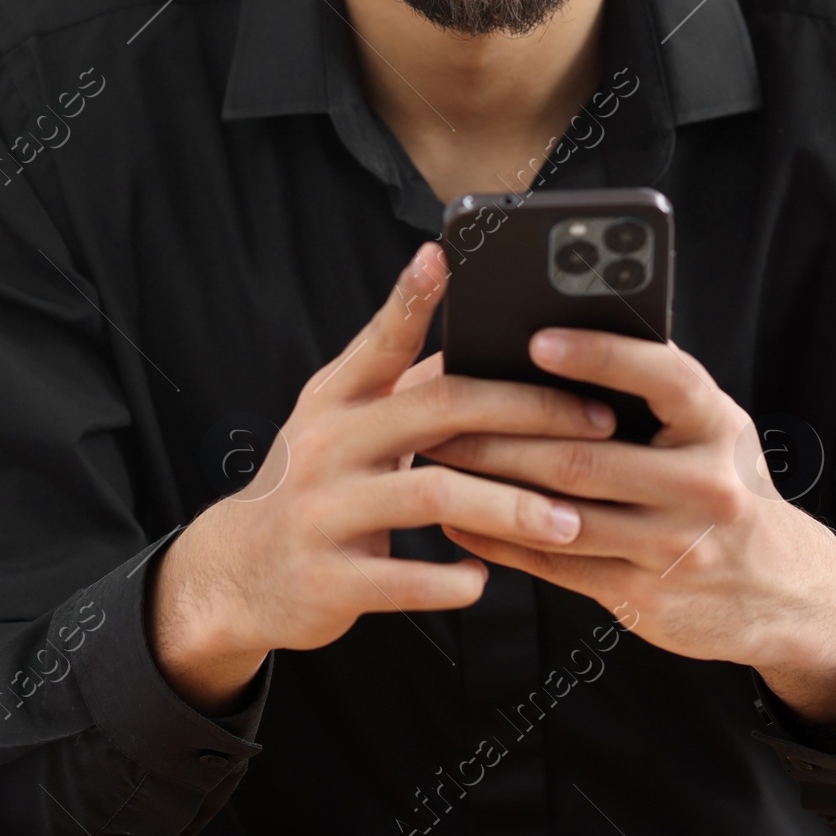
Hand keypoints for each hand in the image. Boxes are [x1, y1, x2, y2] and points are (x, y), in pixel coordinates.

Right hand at [148, 244, 617, 710]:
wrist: (237, 572)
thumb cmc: (313, 484)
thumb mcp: (336, 421)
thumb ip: (396, 379)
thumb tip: (475, 326)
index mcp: (335, 400)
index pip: (382, 338)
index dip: (413, 297)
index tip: (448, 256)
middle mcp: (325, 444)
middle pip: (440, 411)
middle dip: (529, 414)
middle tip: (598, 427)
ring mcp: (322, 511)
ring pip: (434, 496)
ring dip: (510, 508)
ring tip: (566, 522)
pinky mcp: (327, 579)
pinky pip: (405, 579)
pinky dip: (453, 579)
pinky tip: (484, 577)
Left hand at [425, 327, 835, 724]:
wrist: (782, 591)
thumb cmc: (728, 489)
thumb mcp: (715, 431)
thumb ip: (657, 393)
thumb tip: (568, 339)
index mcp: (718, 427)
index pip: (664, 378)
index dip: (601, 356)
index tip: (537, 340)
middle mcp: (703, 486)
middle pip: (585, 457)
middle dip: (500, 436)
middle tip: (440, 413)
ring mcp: (675, 547)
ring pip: (562, 515)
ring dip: (489, 489)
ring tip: (438, 462)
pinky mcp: (646, 596)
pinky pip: (558, 566)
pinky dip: (502, 542)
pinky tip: (462, 522)